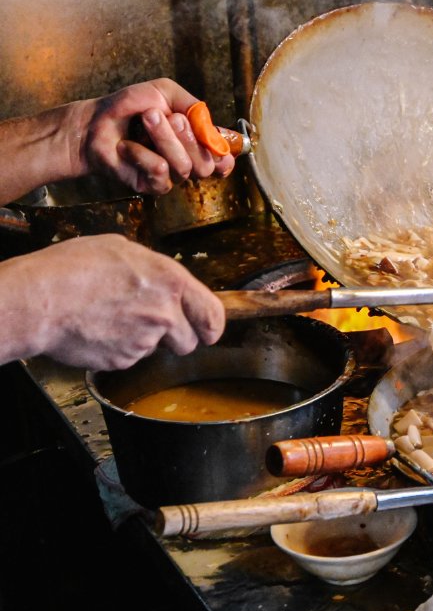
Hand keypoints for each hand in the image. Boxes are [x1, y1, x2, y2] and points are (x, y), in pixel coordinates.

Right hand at [0, 235, 224, 369]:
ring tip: (114, 318)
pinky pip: (130, 358)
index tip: (210, 331)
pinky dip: (118, 348)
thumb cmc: (73, 268)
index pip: (212, 313)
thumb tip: (164, 281)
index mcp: (171, 281)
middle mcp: (164, 313)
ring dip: (143, 340)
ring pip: (156, 348)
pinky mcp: (124, 360)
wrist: (40, 300)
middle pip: (189, 341)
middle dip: (176, 337)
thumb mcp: (123, 250)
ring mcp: (145, 340)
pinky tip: (100, 330)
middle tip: (152, 325)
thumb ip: (155, 270)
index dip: (213, 326)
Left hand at [73, 78, 235, 194]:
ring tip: (144, 120)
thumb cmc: (131, 107)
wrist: (95, 122)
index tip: (212, 143)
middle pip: (207, 163)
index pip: (224, 160)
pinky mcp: (152, 186)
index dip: (223, 154)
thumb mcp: (165, 93)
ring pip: (184, 167)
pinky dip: (141, 153)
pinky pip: (160, 172)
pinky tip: (127, 147)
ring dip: (162, 138)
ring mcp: (172, 176)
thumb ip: (195, 107)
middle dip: (185, 136)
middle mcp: (188, 162)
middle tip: (158, 115)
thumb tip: (214, 131)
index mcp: (197, 142)